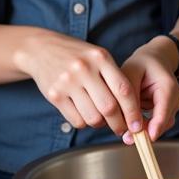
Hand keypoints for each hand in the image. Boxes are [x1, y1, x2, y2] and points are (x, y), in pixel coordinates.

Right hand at [14, 29, 144, 136]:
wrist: (40, 49)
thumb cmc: (76, 55)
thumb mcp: (97, 57)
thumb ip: (113, 78)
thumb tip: (130, 113)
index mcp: (100, 57)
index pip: (124, 90)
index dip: (133, 111)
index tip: (137, 125)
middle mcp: (84, 68)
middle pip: (109, 108)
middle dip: (119, 124)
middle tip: (121, 129)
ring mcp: (67, 82)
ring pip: (93, 118)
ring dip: (100, 124)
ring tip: (100, 118)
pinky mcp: (54, 94)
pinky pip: (76, 120)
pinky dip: (84, 123)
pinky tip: (83, 113)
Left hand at [120, 36, 178, 141]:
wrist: (155, 60)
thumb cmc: (141, 65)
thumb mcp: (130, 73)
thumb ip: (128, 97)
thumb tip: (127, 122)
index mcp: (168, 87)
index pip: (164, 110)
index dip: (156, 125)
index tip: (148, 137)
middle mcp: (175, 98)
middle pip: (162, 122)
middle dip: (144, 129)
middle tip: (125, 136)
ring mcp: (174, 106)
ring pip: (157, 125)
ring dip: (142, 124)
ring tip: (126, 114)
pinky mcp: (168, 112)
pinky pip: (154, 123)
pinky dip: (143, 121)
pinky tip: (133, 112)